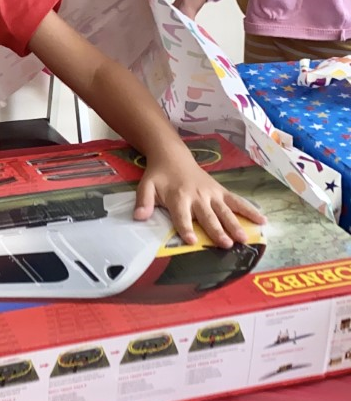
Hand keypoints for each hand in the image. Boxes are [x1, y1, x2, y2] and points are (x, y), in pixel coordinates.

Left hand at [134, 146, 265, 248]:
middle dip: (217, 230)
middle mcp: (197, 196)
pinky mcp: (221, 192)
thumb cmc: (159, 176)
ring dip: (235, 224)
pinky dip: (250, 210)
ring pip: (225, 211)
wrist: (173, 156)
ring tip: (244, 238)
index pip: (182, 216)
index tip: (192, 241)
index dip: (186, 228)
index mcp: (178, 197)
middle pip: (208, 216)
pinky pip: (237, 201)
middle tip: (226, 244)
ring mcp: (212, 194)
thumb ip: (143, 201)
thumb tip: (138, 217)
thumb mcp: (146, 186)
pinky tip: (262, 220)